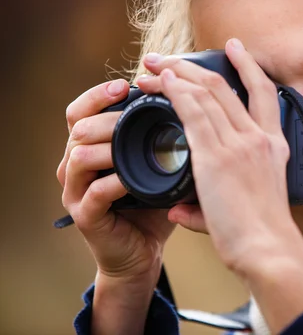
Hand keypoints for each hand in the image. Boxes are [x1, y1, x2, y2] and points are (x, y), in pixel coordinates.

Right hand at [57, 80, 175, 282]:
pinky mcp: (85, 216)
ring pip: (78, 156)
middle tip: (136, 114)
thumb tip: (191, 103)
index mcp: (91, 147)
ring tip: (136, 144)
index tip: (124, 84)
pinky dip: (116, 182)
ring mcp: (76, 192)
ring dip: (109, 147)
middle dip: (109, 117)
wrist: (143, 252)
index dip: (98, 94)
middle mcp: (76, 165)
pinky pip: (94, 192)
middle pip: (77, 127)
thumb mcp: (157, 164)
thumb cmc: (153, 204)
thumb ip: (162, 137)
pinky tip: (136, 179)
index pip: (81, 111)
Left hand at [138, 39, 298, 270]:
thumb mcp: (253, 202)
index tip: (234, 47)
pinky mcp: (216, 156)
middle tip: (168, 57)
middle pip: (224, 86)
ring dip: (175, 75)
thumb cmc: (262, 232)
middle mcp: (259, 137)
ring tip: (151, 66)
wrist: (268, 249)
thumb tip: (179, 208)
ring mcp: (239, 144)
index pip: (264, 92)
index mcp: (274, 145)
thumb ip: (215, 199)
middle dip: (192, 65)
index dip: (248, 65)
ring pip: (205, 93)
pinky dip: (174, 93)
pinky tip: (160, 82)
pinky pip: (192, 113)